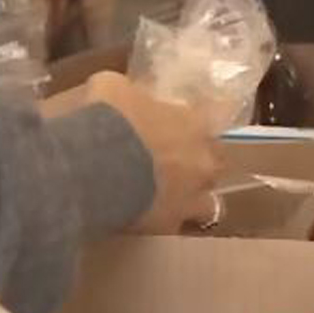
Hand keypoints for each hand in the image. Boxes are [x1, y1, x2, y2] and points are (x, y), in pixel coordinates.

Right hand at [42, 71, 220, 233]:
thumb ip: (129, 92)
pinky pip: (177, 225)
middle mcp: (203, 160)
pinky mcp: (172, 224)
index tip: (195, 120)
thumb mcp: (113, 87)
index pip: (219, 113)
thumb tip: (124, 93)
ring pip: (208, 203)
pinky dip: (166, 221)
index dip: (208, 116)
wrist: (94, 166)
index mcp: (195, 122)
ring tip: (171, 200)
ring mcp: (192, 196)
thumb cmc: (109, 118)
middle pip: (216, 162)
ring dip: (193, 199)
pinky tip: (149, 219)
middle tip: (177, 162)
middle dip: (200, 162)